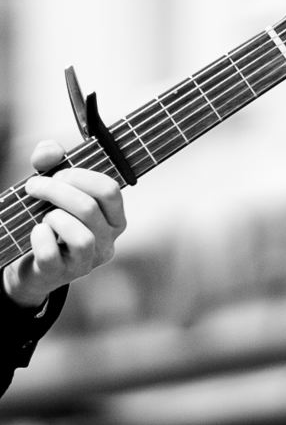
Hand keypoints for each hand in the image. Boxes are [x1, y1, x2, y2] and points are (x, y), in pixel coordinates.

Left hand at [2, 140, 126, 306]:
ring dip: (54, 217)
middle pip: (89, 208)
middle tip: (34, 186)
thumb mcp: (51, 189)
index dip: (80, 176)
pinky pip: (52, 254)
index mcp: (114, 219)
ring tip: (43, 216)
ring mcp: (87, 261)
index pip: (110, 191)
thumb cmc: (48, 221)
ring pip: (81, 236)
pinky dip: (40, 238)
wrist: (32, 264)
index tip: (57, 173)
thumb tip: (51, 150)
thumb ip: (50, 162)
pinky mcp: (62, 274)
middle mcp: (107, 241)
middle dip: (56, 191)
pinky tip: (36, 232)